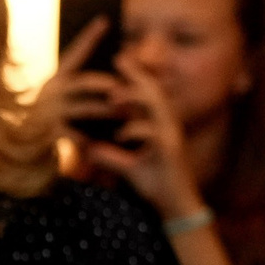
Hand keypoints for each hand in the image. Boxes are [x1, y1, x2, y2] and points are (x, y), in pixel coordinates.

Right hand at [33, 17, 124, 156]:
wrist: (22, 143)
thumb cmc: (54, 115)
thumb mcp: (64, 95)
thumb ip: (82, 85)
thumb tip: (113, 71)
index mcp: (58, 77)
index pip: (75, 52)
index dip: (89, 36)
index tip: (105, 20)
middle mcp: (52, 91)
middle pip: (81, 82)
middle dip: (103, 83)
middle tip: (122, 85)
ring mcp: (50, 112)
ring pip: (84, 108)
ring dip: (106, 110)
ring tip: (127, 113)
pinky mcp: (51, 133)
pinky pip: (76, 135)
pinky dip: (91, 138)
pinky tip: (104, 142)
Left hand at [81, 54, 206, 221]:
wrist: (175, 206)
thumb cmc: (156, 184)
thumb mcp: (128, 167)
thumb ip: (109, 156)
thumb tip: (89, 149)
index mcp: (159, 125)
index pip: (148, 94)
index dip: (135, 76)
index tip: (119, 59)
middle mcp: (168, 126)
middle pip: (154, 92)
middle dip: (137, 74)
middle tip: (119, 59)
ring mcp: (171, 137)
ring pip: (157, 108)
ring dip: (136, 99)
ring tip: (114, 97)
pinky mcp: (170, 151)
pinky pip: (154, 135)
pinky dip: (137, 131)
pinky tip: (120, 134)